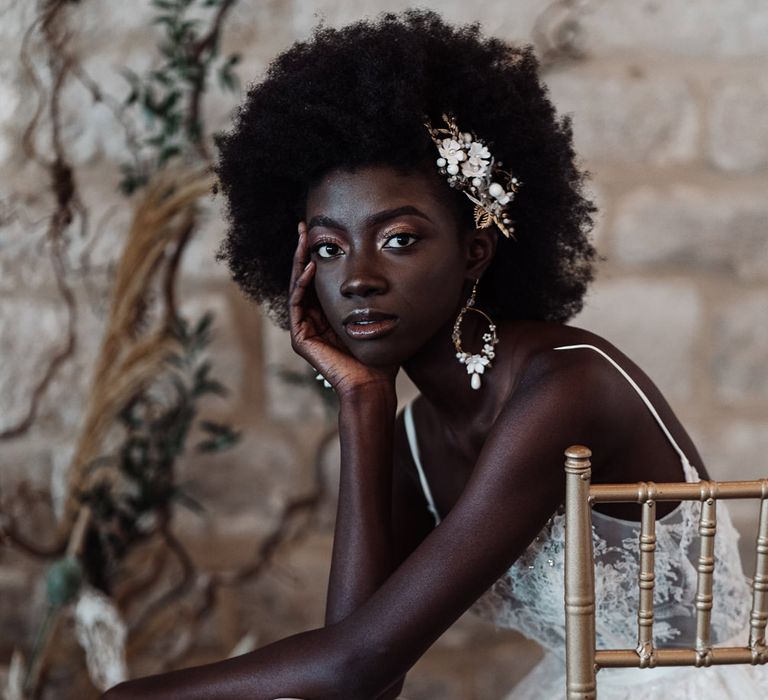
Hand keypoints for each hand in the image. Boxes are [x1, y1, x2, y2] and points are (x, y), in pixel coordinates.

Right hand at [289, 222, 396, 396]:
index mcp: (328, 314)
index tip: (320, 229)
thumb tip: (392, 266)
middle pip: (303, 278)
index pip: (319, 277)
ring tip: (304, 239)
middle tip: (303, 226)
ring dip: (299, 262)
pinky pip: (297, 305)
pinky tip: (310, 266)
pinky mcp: (301, 339)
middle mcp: (313, 320)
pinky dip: (302, 284)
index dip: (317, 254)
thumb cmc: (382, 352)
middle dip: (303, 251)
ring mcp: (305, 329)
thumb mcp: (379, 314)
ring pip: (297, 287)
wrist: (375, 382)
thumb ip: (376, 294)